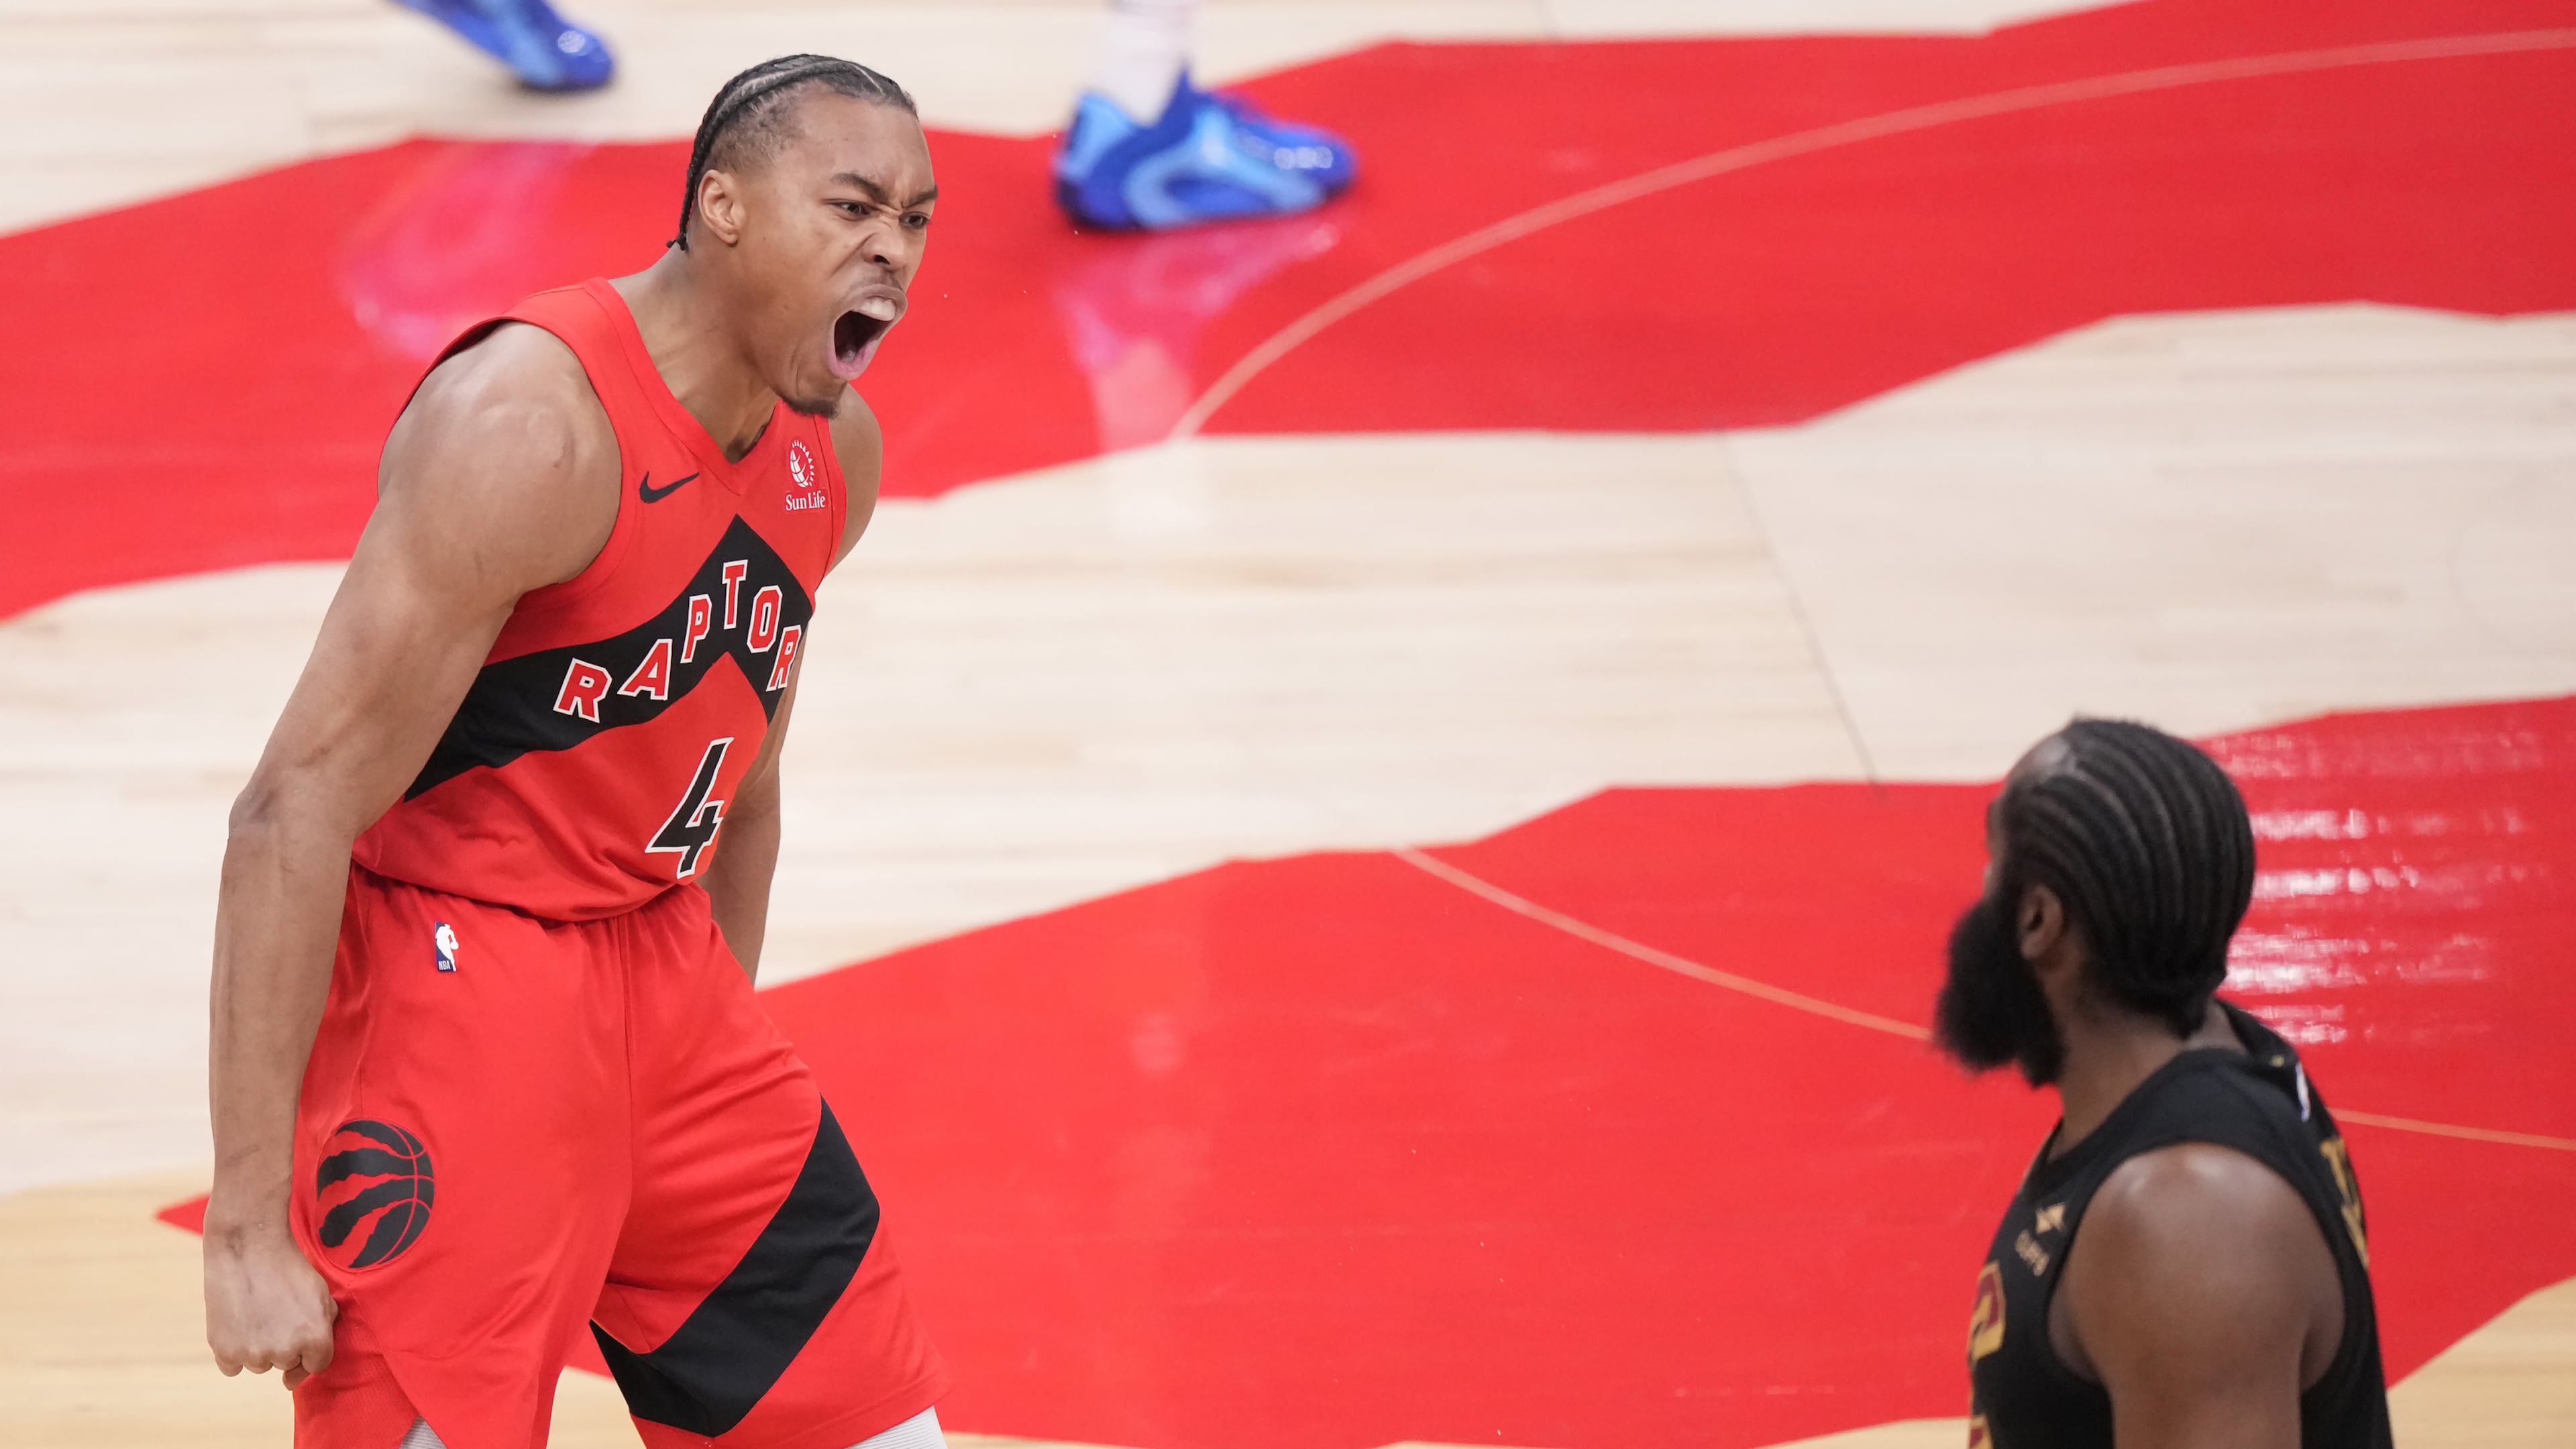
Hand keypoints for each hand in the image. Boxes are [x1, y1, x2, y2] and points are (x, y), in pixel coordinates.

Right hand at [204, 1210, 337, 1388]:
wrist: (248, 1248)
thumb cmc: (289, 1269)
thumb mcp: (322, 1295)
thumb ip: (323, 1331)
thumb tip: (299, 1374)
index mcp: (315, 1339)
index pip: (316, 1364)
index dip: (308, 1347)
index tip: (297, 1332)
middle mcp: (285, 1352)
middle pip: (287, 1363)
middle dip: (285, 1344)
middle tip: (275, 1312)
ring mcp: (253, 1355)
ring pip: (259, 1364)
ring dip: (258, 1347)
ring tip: (256, 1312)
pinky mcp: (225, 1352)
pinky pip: (232, 1366)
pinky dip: (234, 1350)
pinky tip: (237, 1322)